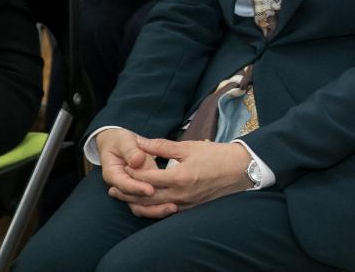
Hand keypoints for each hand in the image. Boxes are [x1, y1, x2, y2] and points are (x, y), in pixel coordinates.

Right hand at [96, 128, 164, 217]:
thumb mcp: (124, 141)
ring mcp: (132, 189)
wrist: (119, 144)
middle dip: (150, 204)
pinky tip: (174, 206)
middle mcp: (121, 186)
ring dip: (156, 209)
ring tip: (173, 208)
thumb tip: (137, 161)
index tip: (150, 189)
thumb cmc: (121, 141)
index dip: (137, 188)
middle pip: (133, 201)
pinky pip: (149, 203)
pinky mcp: (142, 190)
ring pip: (141, 206)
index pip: (124, 185)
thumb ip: (131, 150)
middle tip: (168, 204)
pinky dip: (159, 206)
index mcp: (113, 174)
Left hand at [121, 138, 251, 216]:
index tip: (121, 167)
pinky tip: (145, 205)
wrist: (242, 170)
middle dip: (127, 193)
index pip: (146, 177)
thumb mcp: (190, 147)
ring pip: (153, 209)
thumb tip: (141, 142)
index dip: (131, 172)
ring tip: (124, 198)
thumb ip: (162, 146)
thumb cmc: (217, 155)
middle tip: (113, 188)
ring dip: (136, 204)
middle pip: (145, 197)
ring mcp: (185, 204)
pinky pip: (166, 212)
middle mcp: (180, 194)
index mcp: (179, 177)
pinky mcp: (190, 209)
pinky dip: (152, 210)